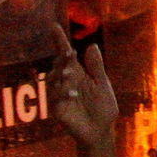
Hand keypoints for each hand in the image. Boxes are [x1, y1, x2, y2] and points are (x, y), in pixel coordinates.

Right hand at [49, 25, 119, 146]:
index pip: (65, 54)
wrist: (101, 130)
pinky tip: (73, 93)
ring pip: (54, 80)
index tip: (54, 26)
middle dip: (62, 59)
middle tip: (68, 53)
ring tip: (70, 74)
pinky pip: (55, 98)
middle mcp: (65, 81)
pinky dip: (63, 94)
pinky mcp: (57, 109)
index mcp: (77, 72)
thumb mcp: (102, 84)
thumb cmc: (102, 107)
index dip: (59, 41)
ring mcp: (59, 94)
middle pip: (58, 65)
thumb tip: (92, 46)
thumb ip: (96, 67)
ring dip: (61, 75)